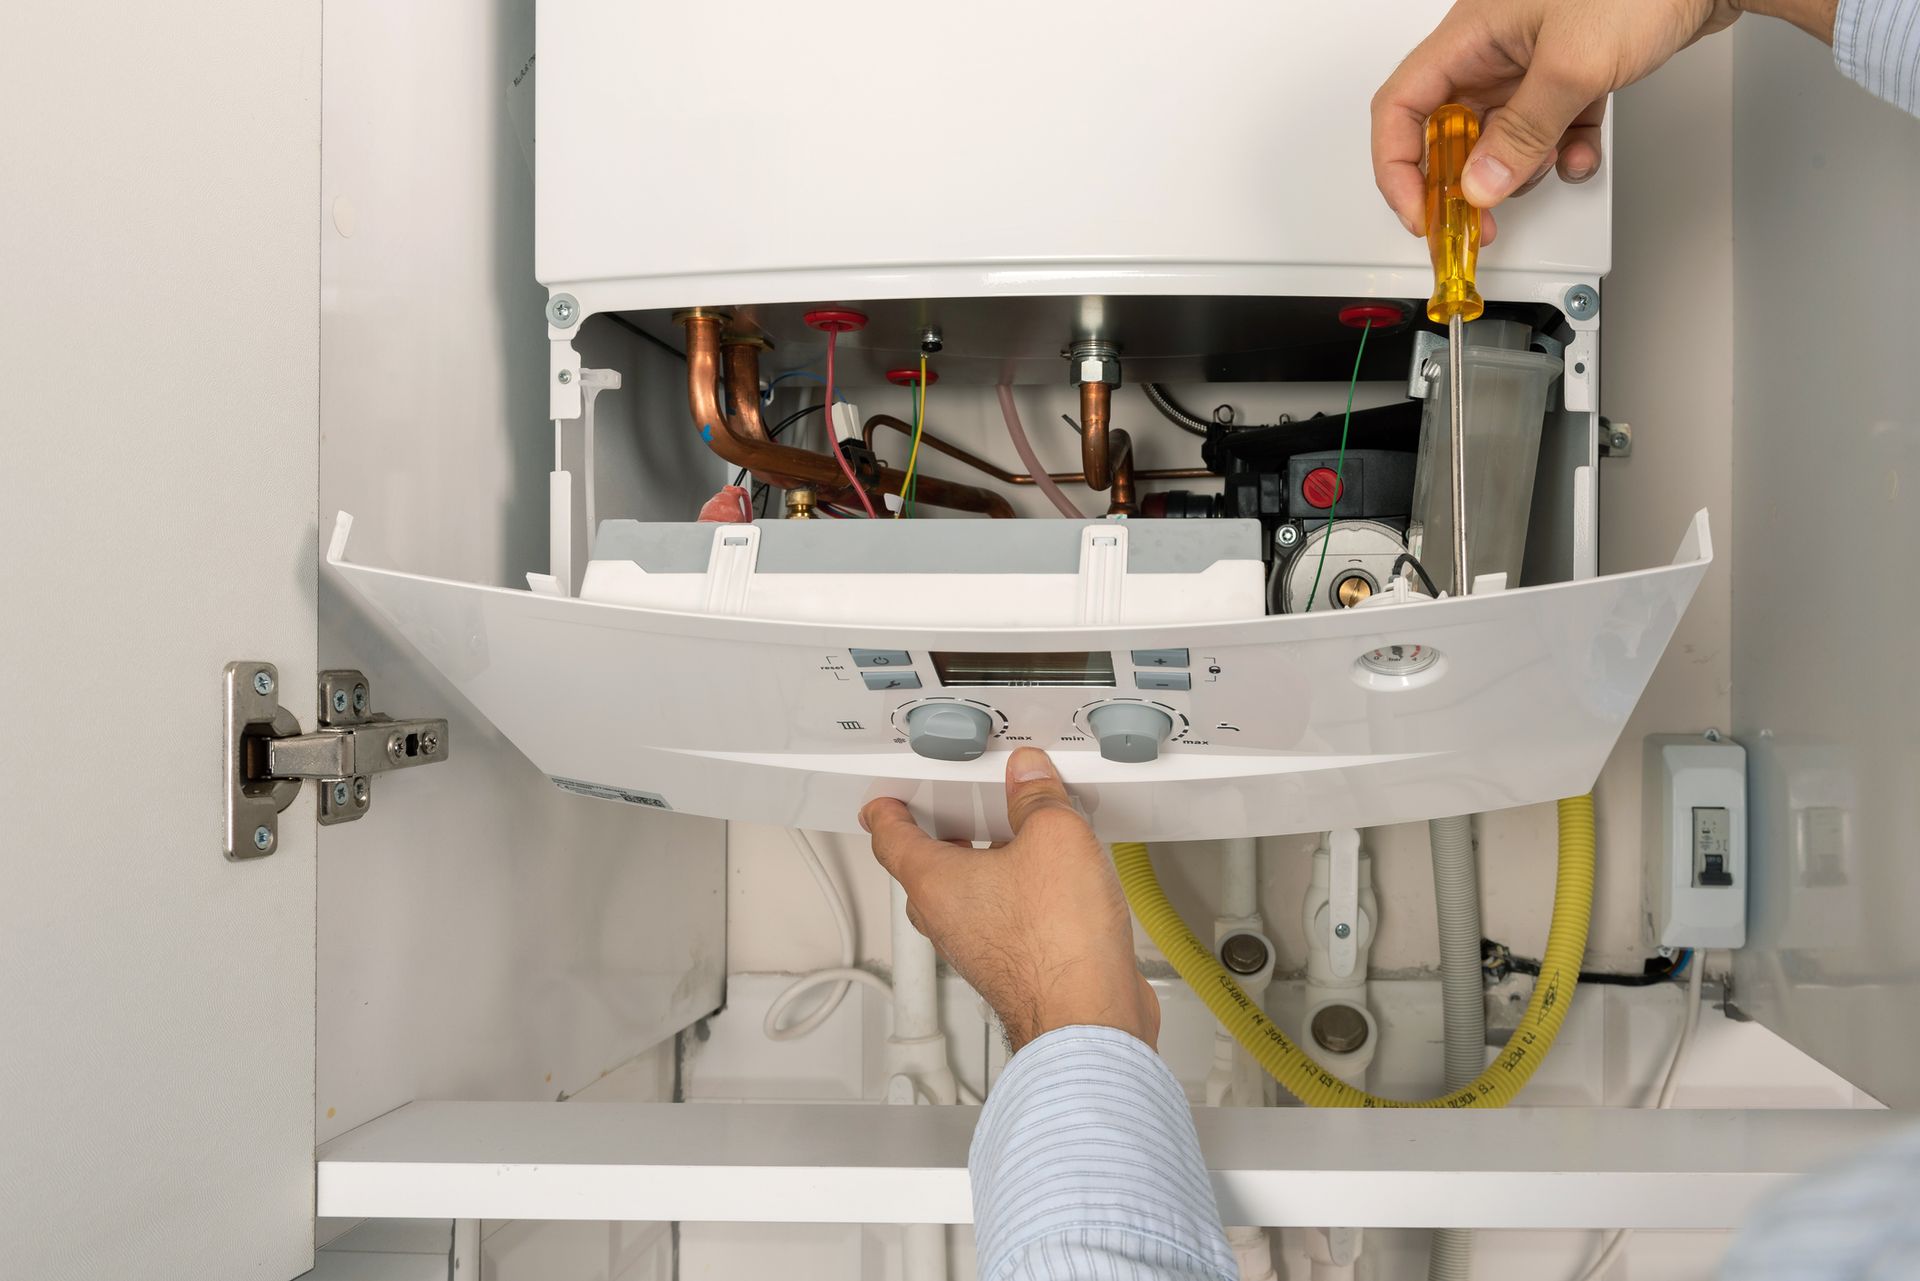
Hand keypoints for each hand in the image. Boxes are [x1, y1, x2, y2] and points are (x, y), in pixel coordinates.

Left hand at [861, 747, 1158, 1053]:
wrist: (1088, 1017)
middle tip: (950, 811)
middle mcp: (948, 920)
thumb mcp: (1054, 838)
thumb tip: (1030, 776)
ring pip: (966, 899)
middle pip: (926, 870)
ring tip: (1011, 838)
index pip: (890, 839)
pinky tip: (1050, 883)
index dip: (886, 812)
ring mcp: (977, 948)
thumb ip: (1037, 798)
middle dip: (938, 837)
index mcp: (936, 883)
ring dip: (981, 867)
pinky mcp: (1011, 968)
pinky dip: (1012, 896)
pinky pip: (1000, 920)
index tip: (883, 802)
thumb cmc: (1057, 945)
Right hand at [1371, 0, 1818, 234]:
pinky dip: (1561, 151)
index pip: (1402, 108)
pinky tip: (1581, 154)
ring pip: (1501, 134)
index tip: (1422, 213)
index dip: (1400, 167)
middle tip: (1479, 220)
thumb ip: (1521, 134)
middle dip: (1464, 180)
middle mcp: (1493, 46)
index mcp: (1471, 34)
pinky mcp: (1570, 67)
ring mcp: (1532, 57)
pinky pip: (1548, 126)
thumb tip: (1480, 186)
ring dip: (1522, 166)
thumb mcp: (1572, 67)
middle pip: (1449, 128)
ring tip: (1548, 168)